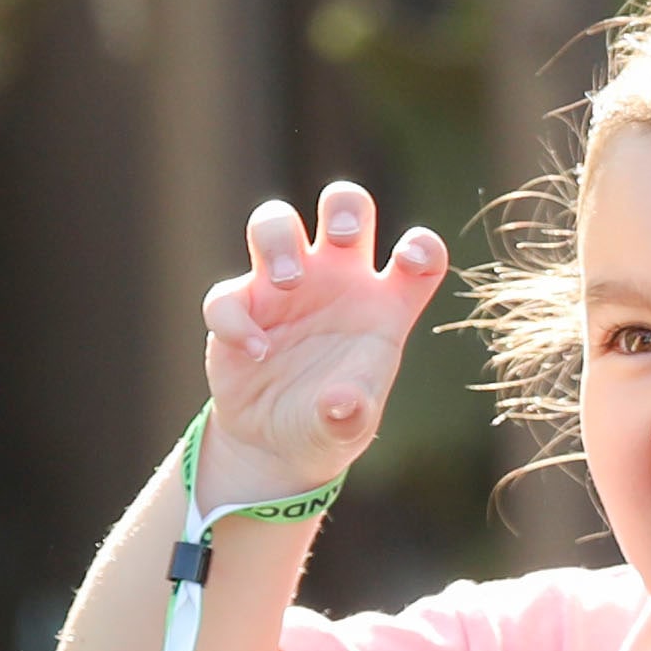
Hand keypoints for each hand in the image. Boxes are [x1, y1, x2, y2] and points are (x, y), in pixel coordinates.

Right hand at [195, 180, 445, 504]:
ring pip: (275, 223)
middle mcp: (337, 281)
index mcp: (384, 303)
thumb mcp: (350, 424)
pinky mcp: (240, 306)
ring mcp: (284, 286)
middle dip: (345, 209)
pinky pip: (228, 295)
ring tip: (289, 281)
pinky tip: (256, 353)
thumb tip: (341, 402)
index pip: (418, 256)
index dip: (422, 246)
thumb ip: (351, 414)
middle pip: (345, 207)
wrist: (280, 443)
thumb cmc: (332, 420)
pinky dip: (236, 319)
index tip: (410, 259)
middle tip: (343, 237)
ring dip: (280, 241)